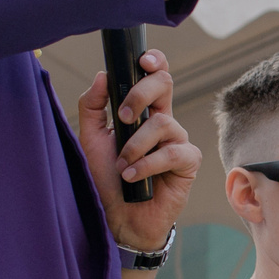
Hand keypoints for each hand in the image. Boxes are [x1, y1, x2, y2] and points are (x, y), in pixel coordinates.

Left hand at [76, 49, 200, 253]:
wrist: (119, 218)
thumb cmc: (107, 179)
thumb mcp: (91, 140)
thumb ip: (93, 107)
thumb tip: (103, 75)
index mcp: (144, 112)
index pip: (155, 77)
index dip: (154, 62)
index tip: (142, 60)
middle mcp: (163, 121)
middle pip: (165, 84)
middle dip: (140, 94)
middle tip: (122, 118)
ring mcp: (177, 141)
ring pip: (163, 122)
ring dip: (135, 146)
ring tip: (122, 166)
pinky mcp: (187, 163)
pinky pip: (172, 152)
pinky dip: (147, 164)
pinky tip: (133, 177)